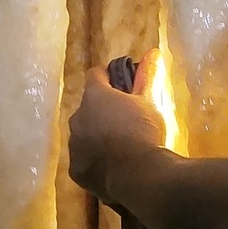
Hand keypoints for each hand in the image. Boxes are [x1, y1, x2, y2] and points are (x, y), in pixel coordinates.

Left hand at [68, 65, 165, 206]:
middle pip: (88, 107)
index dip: (108, 77)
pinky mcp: (76, 170)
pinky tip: (113, 166)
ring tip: (121, 146)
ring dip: (96, 135)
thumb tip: (152, 52)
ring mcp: (74, 145)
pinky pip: (84, 160)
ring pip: (83, 134)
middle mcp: (77, 117)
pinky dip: (94, 161)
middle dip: (102, 111)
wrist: (139, 176)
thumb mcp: (150, 101)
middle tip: (125, 120)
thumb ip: (148, 75)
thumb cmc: (145, 132)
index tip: (121, 85)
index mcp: (95, 96)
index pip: (95, 75)